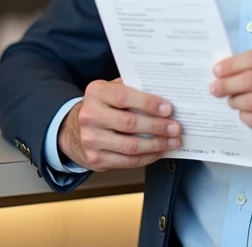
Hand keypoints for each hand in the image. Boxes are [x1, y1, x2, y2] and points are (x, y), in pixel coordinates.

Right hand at [57, 79, 181, 170]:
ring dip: (156, 145)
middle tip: (175, 127)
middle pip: (129, 123)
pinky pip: (128, 161)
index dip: (148, 103)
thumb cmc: (103, 107)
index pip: (124, 96)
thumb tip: (165, 94)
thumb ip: (133, 89)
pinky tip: (159, 151)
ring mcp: (91, 139)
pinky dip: (148, 157)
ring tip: (172, 141)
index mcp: (96, 92)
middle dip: (157, 126)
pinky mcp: (96, 159)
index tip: (168, 109)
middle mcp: (90, 115)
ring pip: (130, 146)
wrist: (75, 130)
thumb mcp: (111, 90)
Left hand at [210, 45, 251, 151]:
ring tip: (231, 99)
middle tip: (217, 86)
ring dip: (235, 101)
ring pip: (251, 102)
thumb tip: (235, 66)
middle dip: (227, 83)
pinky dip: (246, 116)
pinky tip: (245, 113)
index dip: (233, 64)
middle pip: (251, 80)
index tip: (219, 69)